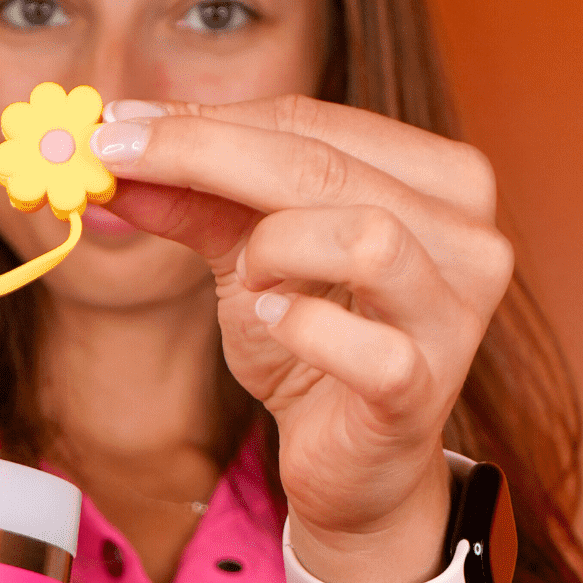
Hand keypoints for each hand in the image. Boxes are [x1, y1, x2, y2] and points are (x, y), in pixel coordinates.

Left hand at [91, 94, 513, 582]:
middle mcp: (467, 236)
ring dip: (277, 250)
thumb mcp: (247, 255)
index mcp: (436, 180)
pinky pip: (364, 345)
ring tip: (253, 281)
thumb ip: (192, 199)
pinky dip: (301, 328)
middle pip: (326, 166)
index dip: (206, 120)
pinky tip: (275, 324)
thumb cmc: (315, 342)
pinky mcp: (423, 388)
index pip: (312, 121)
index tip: (118, 125)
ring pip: (367, 237)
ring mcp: (454, 315)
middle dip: (205, 156)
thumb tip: (114, 146)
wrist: (352, 463)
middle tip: (120, 161)